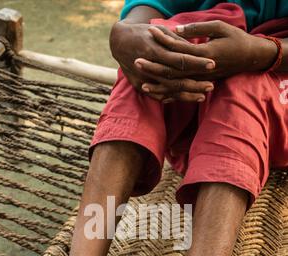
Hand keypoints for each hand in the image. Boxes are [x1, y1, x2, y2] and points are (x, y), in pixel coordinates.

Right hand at [110, 21, 214, 101]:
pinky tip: (184, 98)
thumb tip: (196, 49)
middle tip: (211, 86)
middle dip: (195, 84)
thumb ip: (177, 42)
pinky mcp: (139, 86)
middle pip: (176, 79)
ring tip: (202, 96)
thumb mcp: (160, 31)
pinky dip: (171, 98)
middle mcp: (148, 67)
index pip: (180, 59)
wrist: (118, 42)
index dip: (196, 63)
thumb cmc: (143, 33)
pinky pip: (157, 96)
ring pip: (168, 91)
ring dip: (187, 95)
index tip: (212, 64)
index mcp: (154, 50)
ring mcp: (142, 79)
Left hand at [137, 21, 276, 98]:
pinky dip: (169, 95)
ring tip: (142, 83)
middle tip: (136, 61)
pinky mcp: (201, 85)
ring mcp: (201, 80)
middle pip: (173, 71)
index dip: (163, 41)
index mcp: (205, 55)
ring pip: (176, 86)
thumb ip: (198, 29)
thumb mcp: (219, 28)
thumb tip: (177, 30)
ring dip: (158, 85)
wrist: (250, 57)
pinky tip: (157, 95)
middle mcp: (202, 71)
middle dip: (154, 67)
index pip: (179, 49)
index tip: (150, 33)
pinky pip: (183, 93)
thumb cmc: (236, 39)